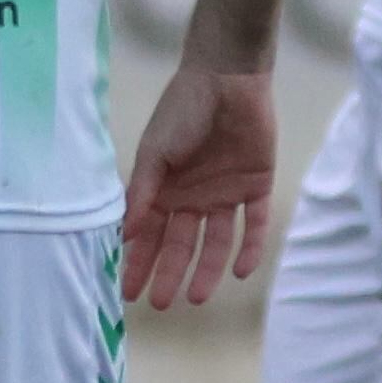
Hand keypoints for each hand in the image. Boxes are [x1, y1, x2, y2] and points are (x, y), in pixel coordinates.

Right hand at [119, 63, 276, 309]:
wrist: (227, 78)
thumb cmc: (182, 110)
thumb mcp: (155, 152)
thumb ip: (142, 193)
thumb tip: (125, 236)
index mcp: (164, 189)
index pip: (150, 235)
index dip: (139, 262)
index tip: (128, 292)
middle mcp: (193, 197)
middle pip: (181, 244)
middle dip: (170, 274)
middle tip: (161, 304)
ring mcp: (225, 193)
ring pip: (217, 241)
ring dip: (207, 269)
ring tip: (196, 297)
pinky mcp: (256, 185)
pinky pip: (255, 223)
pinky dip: (251, 246)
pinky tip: (241, 271)